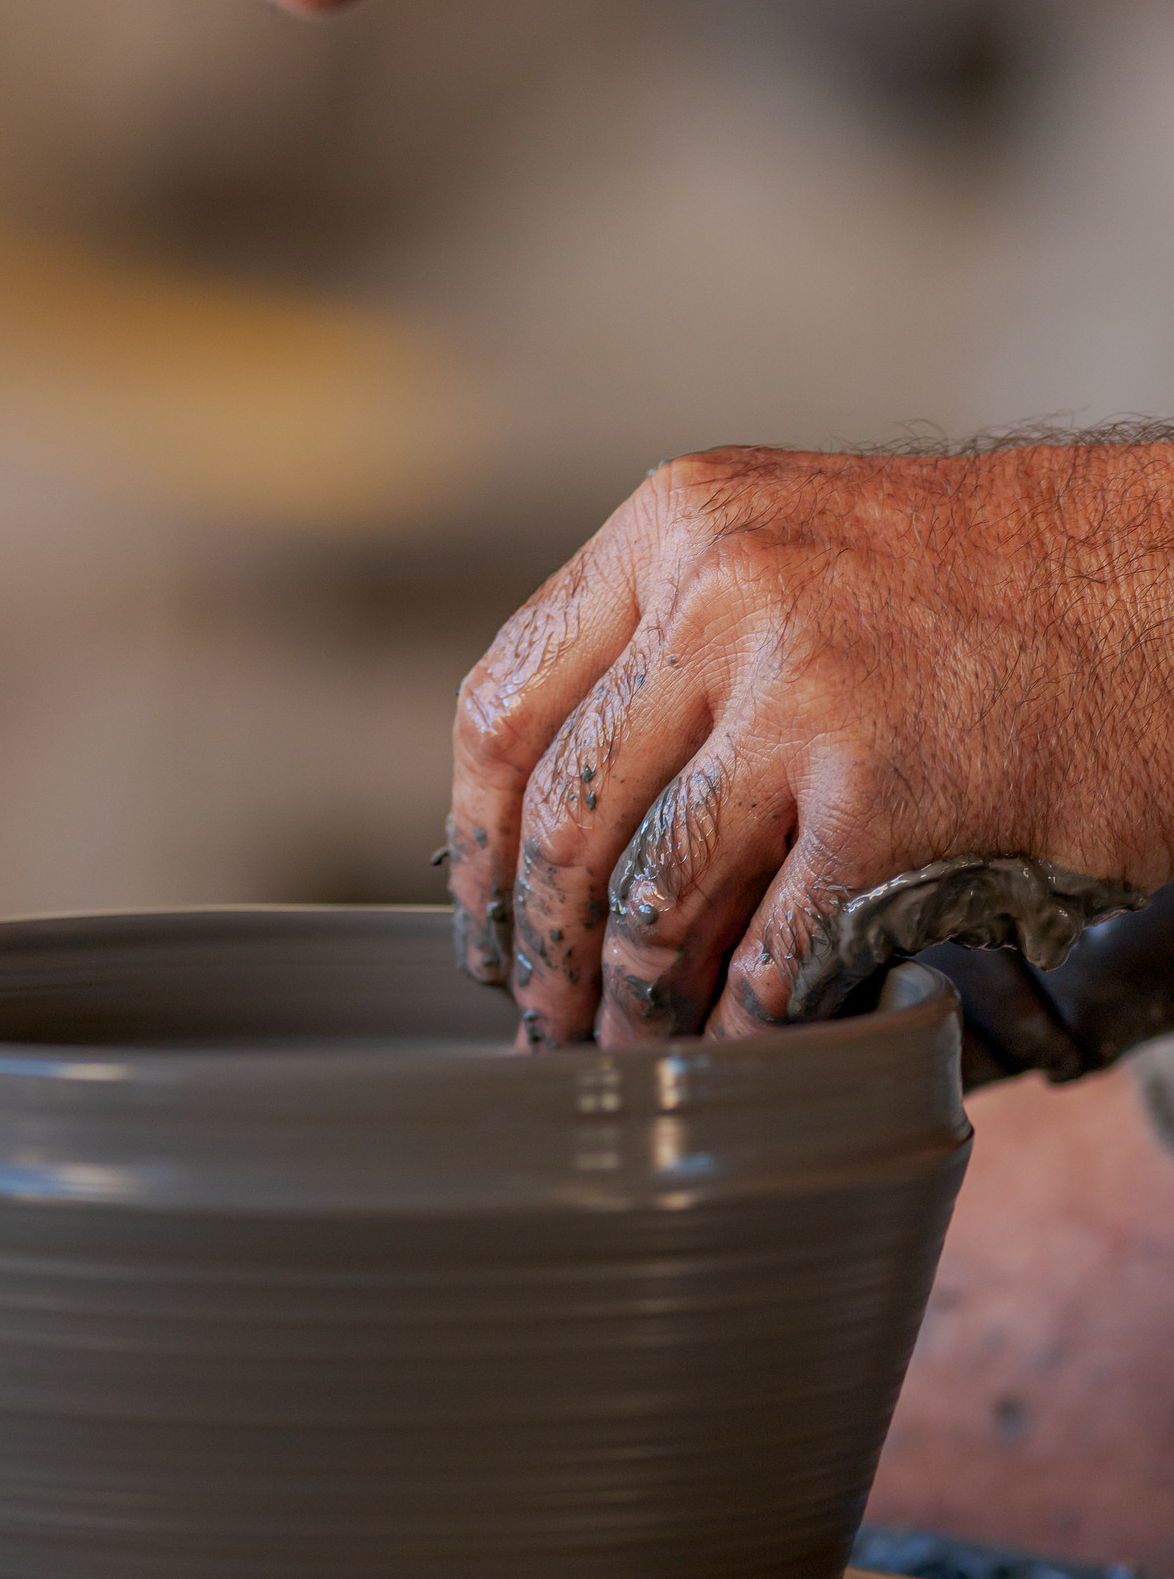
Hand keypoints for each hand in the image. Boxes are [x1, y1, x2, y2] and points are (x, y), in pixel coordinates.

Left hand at [448, 438, 1173, 1046]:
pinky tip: (745, 1043)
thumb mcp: (792, 542)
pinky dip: (747, 1020)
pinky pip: (772, 951)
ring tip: (631, 1050)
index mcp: (679, 527)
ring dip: (633, 1002)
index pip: (503, 704)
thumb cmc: (989, 581)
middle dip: (543, 951)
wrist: (1170, 584)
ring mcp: (803, 696)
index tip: (484, 920)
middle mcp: (722, 595)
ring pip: (653, 896)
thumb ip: (673, 638)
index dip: (474, 842)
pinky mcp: (887, 799)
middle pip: (563, 819)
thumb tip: (563, 810)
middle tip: (544, 1020)